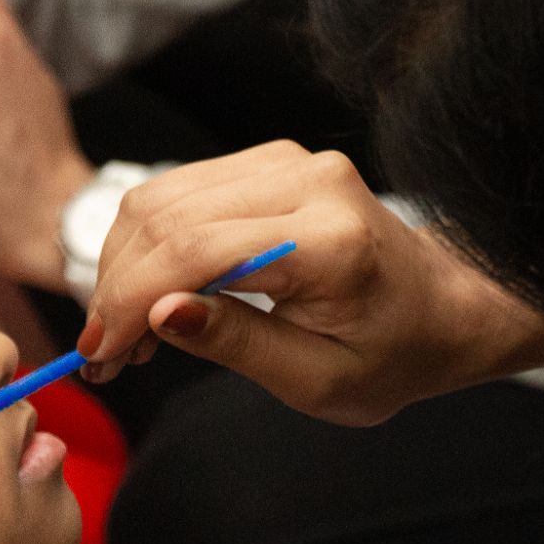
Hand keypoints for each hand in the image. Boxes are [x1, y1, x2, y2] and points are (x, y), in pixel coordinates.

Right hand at [77, 142, 543, 425]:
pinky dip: (150, 244)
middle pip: (167, 216)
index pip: (195, 251)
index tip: (98, 356)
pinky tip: (152, 297)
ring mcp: (288, 161)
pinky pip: (182, 191)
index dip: (129, 302)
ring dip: (125, 264)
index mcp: (329, 241)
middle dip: (116, 287)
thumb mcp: (318, 382)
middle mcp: (308, 181)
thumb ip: (237, 345)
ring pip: (162, 197)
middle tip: (103, 356)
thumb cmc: (392, 355)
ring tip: (125, 334)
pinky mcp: (272, 162)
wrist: (444, 309)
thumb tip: (157, 314)